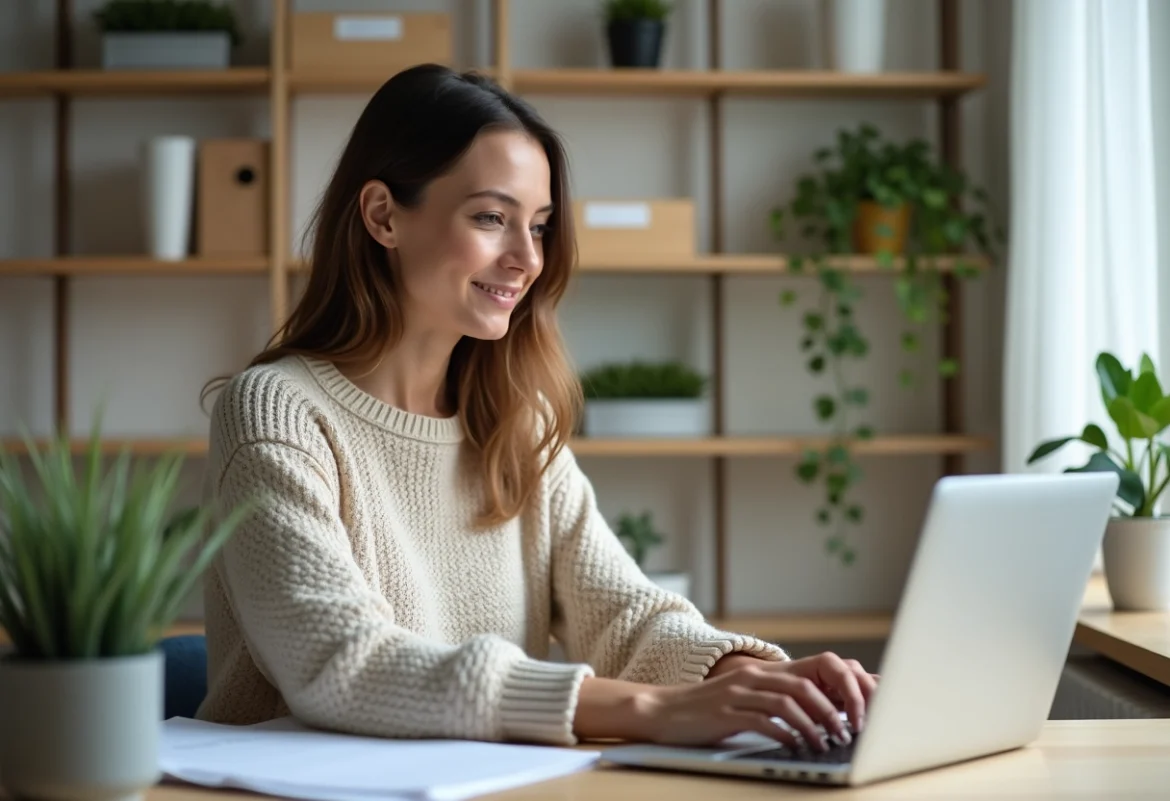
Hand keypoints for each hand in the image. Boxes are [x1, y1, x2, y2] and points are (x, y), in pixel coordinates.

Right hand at [633, 652, 877, 749]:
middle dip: (833, 710)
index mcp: (763, 672)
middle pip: (805, 686)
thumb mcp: (745, 698)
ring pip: (789, 703)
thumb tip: (820, 717)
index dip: (840, 688)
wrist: (663, 711)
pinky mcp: (727, 714)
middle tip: (847, 732)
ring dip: (813, 726)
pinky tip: (796, 747)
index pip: (813, 671)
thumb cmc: (708, 711)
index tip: (858, 711)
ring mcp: (739, 694)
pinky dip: (786, 735)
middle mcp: (753, 677)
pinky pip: (764, 722)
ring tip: (826, 744)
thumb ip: (777, 701)